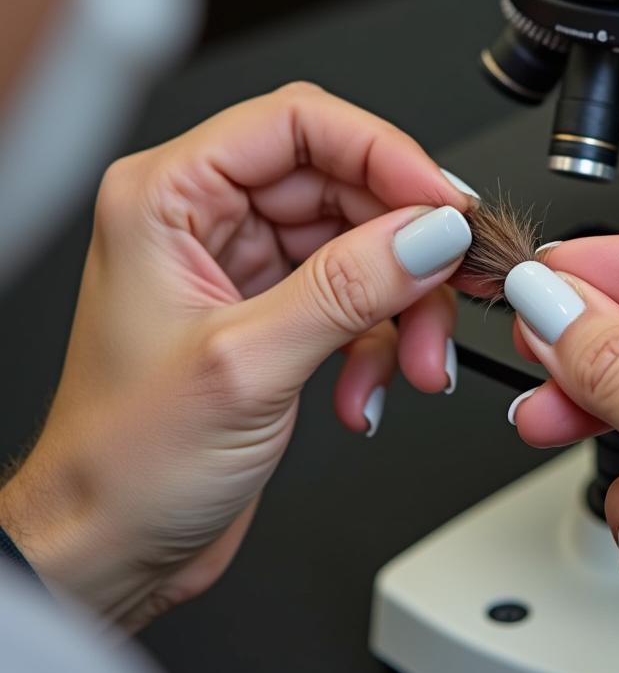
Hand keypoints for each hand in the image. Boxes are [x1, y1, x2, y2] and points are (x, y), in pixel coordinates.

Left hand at [0, 82, 476, 629]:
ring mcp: (248, 265)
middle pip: (346, 185)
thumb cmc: (122, 463)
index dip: (385, 152)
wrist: (109, 548)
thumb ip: (349, 288)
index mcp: (169, 196)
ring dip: (403, 307)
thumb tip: (430, 233)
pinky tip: (365, 394)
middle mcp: (208, 218)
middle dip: (407, 247)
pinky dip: (381, 343)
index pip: (299, 124)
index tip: (445, 204)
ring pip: (364, 245)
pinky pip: (360, 298)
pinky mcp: (278, 311)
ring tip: (415, 362)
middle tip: (456, 285)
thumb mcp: (247, 365)